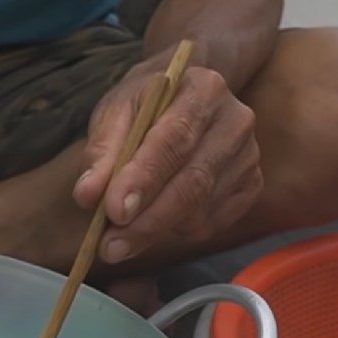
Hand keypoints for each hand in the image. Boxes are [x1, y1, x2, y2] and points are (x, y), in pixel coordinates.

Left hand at [74, 57, 262, 263]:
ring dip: (154, 232)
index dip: (143, 179)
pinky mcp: (251, 185)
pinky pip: (210, 224)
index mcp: (204, 90)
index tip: (113, 211)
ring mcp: (249, 156)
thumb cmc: (144, 105)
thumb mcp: (115, 113)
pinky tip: (153, 220)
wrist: (184, 97)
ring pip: (200, 211)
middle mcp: (236, 121)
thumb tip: (87, 196)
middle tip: (109, 248)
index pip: (174, 139)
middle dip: (146, 222)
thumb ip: (100, 153)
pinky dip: (175, 232)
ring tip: (119, 235)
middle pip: (192, 183)